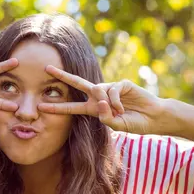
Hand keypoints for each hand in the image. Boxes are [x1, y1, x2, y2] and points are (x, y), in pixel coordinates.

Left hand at [38, 65, 163, 133]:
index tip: (40, 107)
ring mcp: (110, 88)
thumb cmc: (134, 123)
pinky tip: (123, 108)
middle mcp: (99, 96)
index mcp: (93, 108)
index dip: (57, 107)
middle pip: (77, 83)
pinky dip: (116, 101)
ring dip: (106, 103)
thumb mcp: (116, 126)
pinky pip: (112, 91)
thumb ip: (105, 118)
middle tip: (46, 68)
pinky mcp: (121, 83)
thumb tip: (100, 103)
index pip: (72, 107)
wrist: (154, 117)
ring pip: (97, 90)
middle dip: (62, 76)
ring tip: (119, 112)